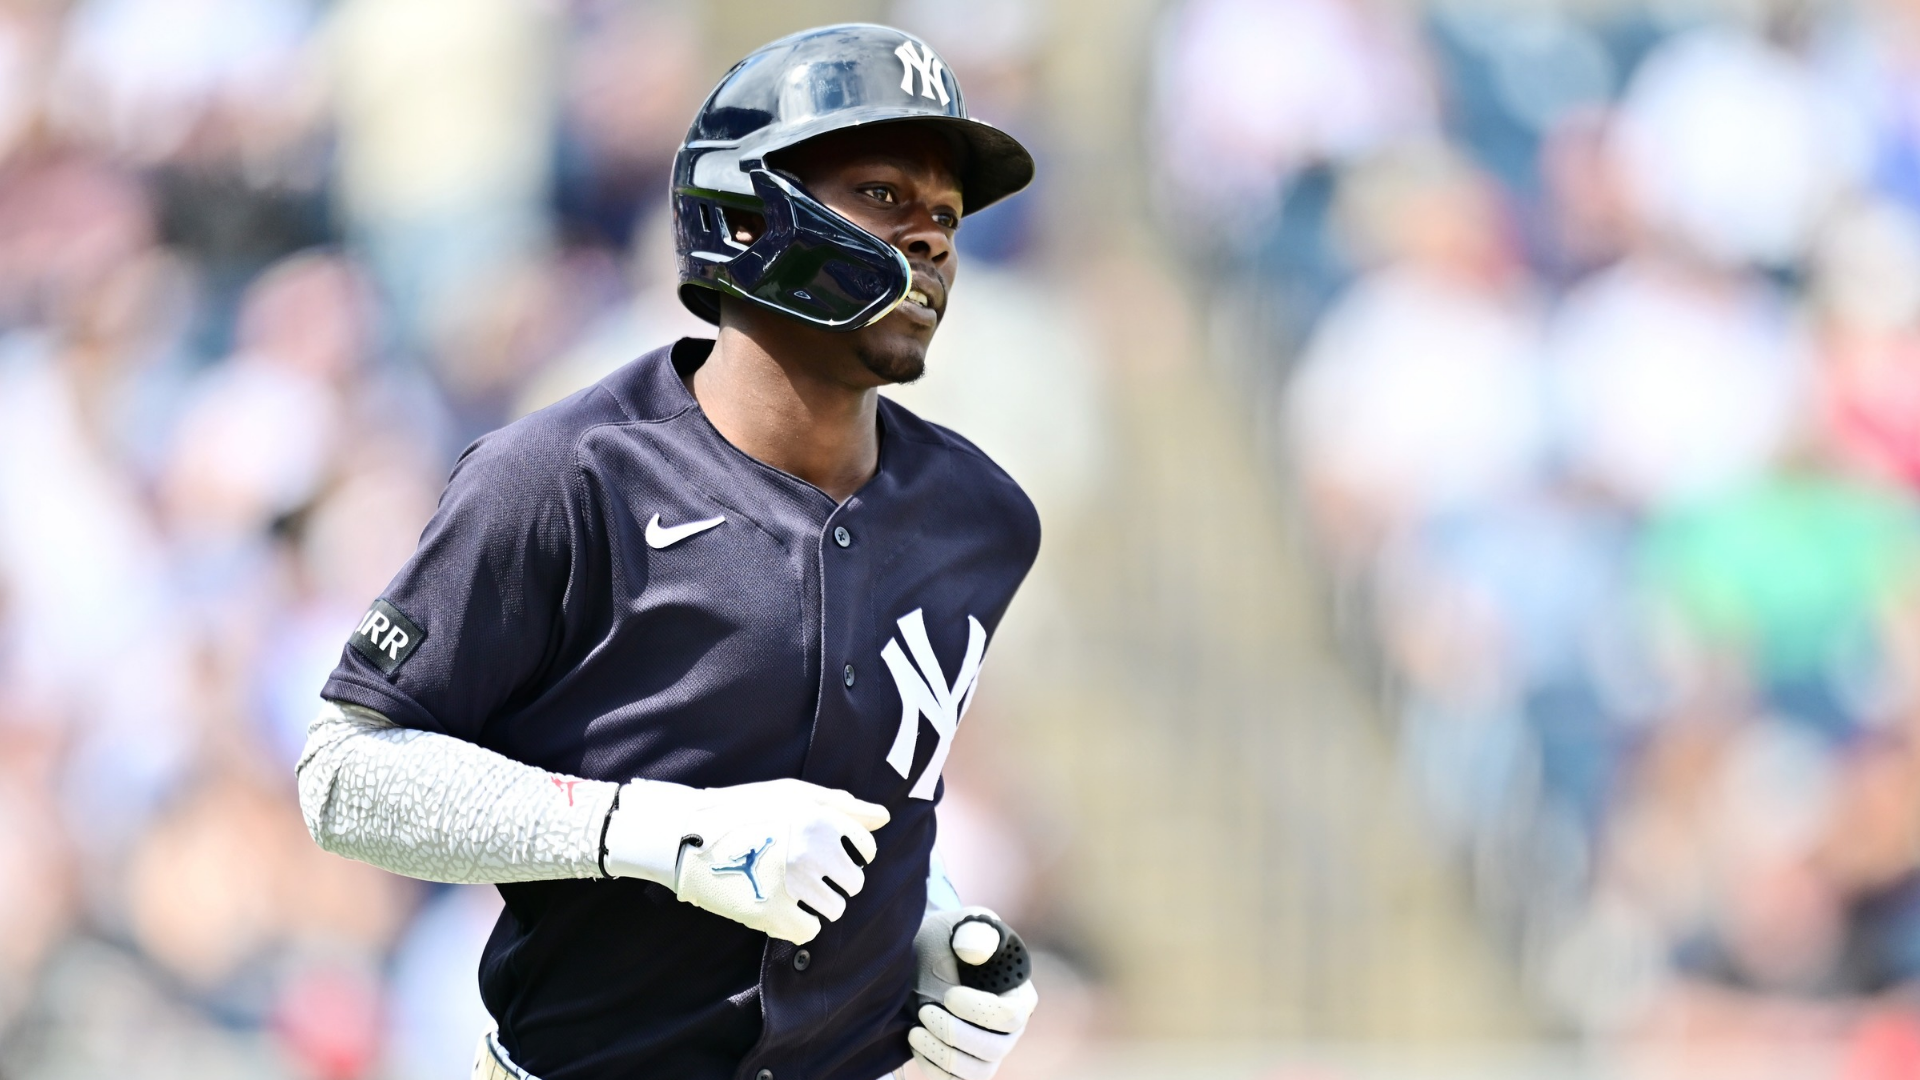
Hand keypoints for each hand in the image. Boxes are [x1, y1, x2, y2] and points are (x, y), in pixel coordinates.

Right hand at [602, 778, 888, 943]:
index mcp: (820, 820)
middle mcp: (812, 851)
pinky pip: (808, 931)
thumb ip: (841, 806)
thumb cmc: (744, 810)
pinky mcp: (771, 913)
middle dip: (836, 879)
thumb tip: (883, 816)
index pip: (865, 847)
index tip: (827, 851)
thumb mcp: (793, 795)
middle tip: (805, 873)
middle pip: (854, 882)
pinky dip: (798, 924)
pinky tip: (780, 908)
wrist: (686, 835)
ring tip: (790, 889)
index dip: (850, 851)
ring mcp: (792, 885)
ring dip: (818, 903)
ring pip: (834, 909)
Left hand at [909, 907, 1037, 1079]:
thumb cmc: (948, 940)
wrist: (923, 961)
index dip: (979, 1011)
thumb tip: (974, 951)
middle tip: (923, 1011)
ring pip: (976, 1072)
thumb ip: (972, 932)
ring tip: (915, 1030)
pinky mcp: (966, 1068)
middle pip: (994, 1049)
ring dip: (941, 1055)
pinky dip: (933, 1069)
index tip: (948, 995)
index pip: (1011, 1016)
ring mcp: (989, 1052)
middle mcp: (1010, 1031)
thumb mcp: (958, 926)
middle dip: (954, 1033)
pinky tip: (917, 1043)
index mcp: (1019, 995)